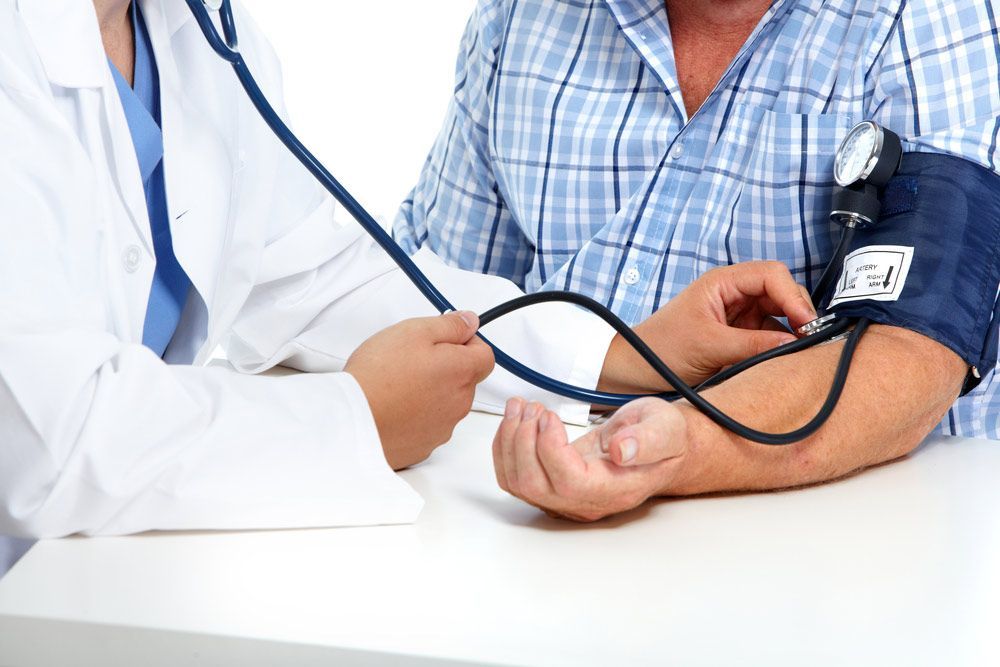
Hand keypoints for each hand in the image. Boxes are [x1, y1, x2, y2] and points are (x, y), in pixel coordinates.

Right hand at [346, 311, 494, 469]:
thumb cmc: (379, 376)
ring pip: (446, 403)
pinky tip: (394, 406)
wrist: (352, 419)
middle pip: (465, 380)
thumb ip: (450, 325)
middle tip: (412, 360)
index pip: (485, 355)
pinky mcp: (424, 446)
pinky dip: (416, 415)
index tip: (446, 339)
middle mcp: (459, 403)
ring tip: (398, 384)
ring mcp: (443, 428)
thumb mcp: (415, 331)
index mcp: (461, 372)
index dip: (466, 343)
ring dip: (431, 392)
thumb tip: (470, 322)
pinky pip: (428, 425)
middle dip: (446, 368)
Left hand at [493, 397, 687, 521]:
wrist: (660, 447)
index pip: (568, 482)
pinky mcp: (552, 486)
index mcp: (615, 489)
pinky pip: (515, 478)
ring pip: (518, 484)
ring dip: (509, 442)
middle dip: (522, 441)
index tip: (549, 416)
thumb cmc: (663, 438)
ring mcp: (567, 498)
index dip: (549, 448)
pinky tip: (515, 422)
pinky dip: (505, 449)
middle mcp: (586, 501)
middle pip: (534, 486)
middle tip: (531, 407)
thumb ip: (648, 440)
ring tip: (521, 408)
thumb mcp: (665, 428)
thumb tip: (623, 452)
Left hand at [598, 261, 816, 392]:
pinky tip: (784, 358)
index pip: (771, 275)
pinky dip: (779, 345)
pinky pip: (768, 336)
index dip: (793, 296)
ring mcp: (737, 315)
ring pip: (778, 316)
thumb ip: (753, 345)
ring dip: (791, 330)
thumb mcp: (709, 346)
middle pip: (781, 292)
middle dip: (797, 312)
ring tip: (799, 352)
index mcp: (722, 282)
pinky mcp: (738, 336)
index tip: (806, 322)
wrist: (635, 370)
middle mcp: (733, 294)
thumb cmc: (660, 348)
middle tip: (809, 339)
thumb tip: (793, 344)